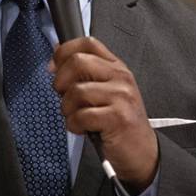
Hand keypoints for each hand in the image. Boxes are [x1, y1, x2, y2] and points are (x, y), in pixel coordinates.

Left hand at [51, 36, 157, 192]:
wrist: (141, 152)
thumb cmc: (118, 122)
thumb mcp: (106, 91)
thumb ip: (85, 74)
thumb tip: (55, 61)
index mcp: (116, 67)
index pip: (88, 43)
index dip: (64, 52)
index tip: (54, 68)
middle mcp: (121, 77)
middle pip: (77, 62)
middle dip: (61, 81)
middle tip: (63, 97)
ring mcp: (122, 96)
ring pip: (77, 91)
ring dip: (67, 108)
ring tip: (76, 117)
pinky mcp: (118, 117)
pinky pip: (81, 115)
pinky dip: (74, 125)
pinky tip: (82, 129)